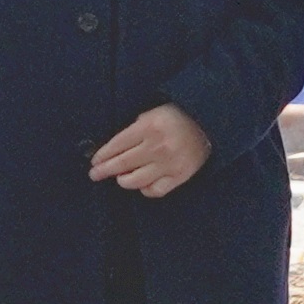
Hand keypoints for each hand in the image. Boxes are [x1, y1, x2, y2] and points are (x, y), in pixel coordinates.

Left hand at [89, 103, 213, 199]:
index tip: (95, 161)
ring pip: (136, 181)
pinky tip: (142, 183)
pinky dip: (145, 189)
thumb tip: (112, 150)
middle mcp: (158, 147)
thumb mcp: (152, 113)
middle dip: (104, 170)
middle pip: (123, 164)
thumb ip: (134, 129)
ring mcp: (169, 163)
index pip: (117, 145)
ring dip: (123, 181)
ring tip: (120, 178)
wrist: (209, 123)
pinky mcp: (180, 176)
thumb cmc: (177, 117)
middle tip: (94, 174)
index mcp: (149, 127)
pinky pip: (155, 190)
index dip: (103, 155)